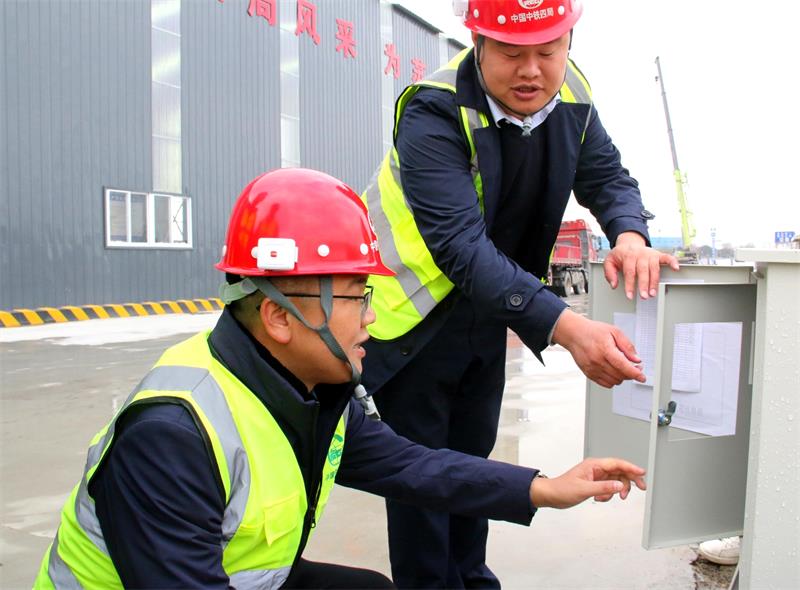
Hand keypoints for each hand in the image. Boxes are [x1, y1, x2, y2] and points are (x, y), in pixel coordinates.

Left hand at [530, 458, 646, 508]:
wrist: (552, 495)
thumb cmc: (562, 488)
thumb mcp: (584, 489)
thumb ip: (603, 487)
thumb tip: (620, 486)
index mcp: (594, 465)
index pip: (617, 463)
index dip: (631, 467)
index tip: (642, 472)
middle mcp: (596, 469)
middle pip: (620, 472)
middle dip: (629, 481)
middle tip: (641, 488)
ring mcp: (596, 476)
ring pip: (616, 481)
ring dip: (616, 491)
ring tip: (606, 498)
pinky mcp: (595, 484)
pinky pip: (609, 488)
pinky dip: (608, 495)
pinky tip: (599, 498)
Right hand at [552, 310, 645, 387]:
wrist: (574, 334)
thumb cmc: (592, 331)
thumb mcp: (614, 332)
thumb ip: (627, 346)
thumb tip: (636, 359)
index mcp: (605, 349)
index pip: (623, 366)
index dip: (635, 373)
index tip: (642, 377)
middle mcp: (597, 361)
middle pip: (620, 375)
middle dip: (631, 373)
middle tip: (635, 366)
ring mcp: (592, 369)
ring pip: (614, 381)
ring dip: (622, 377)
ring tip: (623, 367)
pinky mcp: (588, 374)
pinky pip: (605, 383)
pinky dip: (613, 380)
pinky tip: (614, 371)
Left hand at [603, 232, 678, 299]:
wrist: (629, 243)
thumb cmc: (620, 254)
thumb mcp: (609, 261)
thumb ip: (609, 273)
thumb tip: (613, 285)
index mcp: (628, 256)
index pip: (629, 272)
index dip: (630, 285)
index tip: (630, 295)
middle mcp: (640, 255)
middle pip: (643, 271)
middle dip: (644, 285)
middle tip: (644, 296)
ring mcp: (650, 254)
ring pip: (654, 268)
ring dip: (655, 281)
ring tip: (653, 293)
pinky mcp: (658, 255)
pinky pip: (667, 257)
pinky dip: (673, 262)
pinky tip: (675, 268)